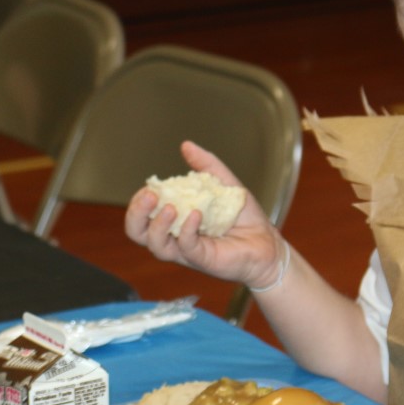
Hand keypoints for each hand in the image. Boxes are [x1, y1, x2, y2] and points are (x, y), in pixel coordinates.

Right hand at [124, 140, 283, 288]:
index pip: (142, 215)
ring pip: (155, 244)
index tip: (149, 186)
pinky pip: (187, 247)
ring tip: (171, 206)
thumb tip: (186, 145)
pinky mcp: (203, 258)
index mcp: (174, 220)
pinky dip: (188, 230)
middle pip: (137, 233)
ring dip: (158, 224)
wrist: (267, 241)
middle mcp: (175, 237)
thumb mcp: (224, 184)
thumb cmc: (244, 217)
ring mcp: (187, 250)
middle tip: (149, 196)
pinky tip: (196, 215)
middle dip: (136, 214)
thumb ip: (205, 166)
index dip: (139, 202)